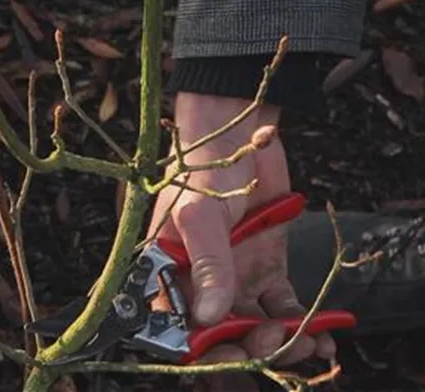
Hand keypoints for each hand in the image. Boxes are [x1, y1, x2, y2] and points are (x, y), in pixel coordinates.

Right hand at [148, 93, 334, 390]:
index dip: (206, 349)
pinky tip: (322, 332)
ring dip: (281, 342)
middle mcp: (203, 283)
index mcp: (173, 274)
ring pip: (256, 326)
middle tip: (278, 341)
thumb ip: (207, 263)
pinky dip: (302, 321)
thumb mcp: (199, 214)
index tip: (234, 354)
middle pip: (223, 335)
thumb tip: (210, 317)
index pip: (182, 328)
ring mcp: (237, 278)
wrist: (239, 140)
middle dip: (251, 347)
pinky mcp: (267, 268)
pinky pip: (283, 305)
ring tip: (308, 342)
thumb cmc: (203, 170)